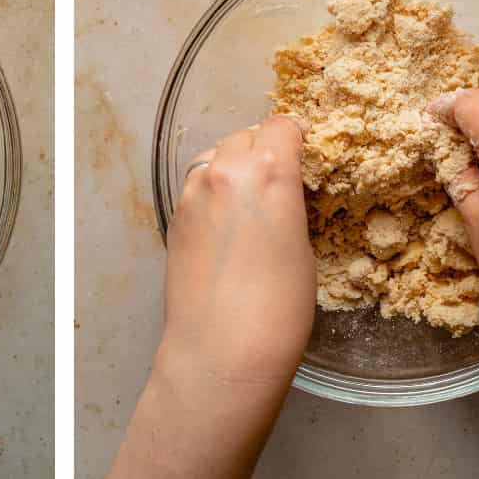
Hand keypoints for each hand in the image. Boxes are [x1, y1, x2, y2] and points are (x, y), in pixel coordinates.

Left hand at [155, 117, 314, 410]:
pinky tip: (225, 226)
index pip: (281, 126)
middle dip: (264, 151)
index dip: (295, 139)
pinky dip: (213, 192)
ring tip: (249, 204)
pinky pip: (198, 185)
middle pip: (246, 137)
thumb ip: (289, 203)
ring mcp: (192, 191)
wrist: (220, 352)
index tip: (303, 156)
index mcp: (268, 171)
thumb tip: (284, 192)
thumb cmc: (279, 310)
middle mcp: (225, 169)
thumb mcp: (303, 247)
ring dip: (234, 168)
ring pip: (217, 157)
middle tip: (279, 183)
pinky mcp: (174, 215)